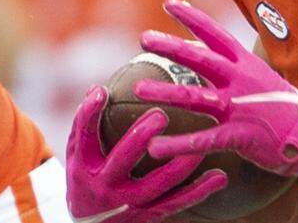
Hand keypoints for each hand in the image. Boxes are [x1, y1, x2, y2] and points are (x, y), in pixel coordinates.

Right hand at [65, 84, 227, 222]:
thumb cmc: (87, 175)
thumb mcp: (77, 153)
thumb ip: (85, 124)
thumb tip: (97, 87)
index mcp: (84, 165)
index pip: (84, 136)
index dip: (89, 113)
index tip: (103, 91)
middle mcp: (104, 185)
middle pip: (121, 160)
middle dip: (139, 138)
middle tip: (161, 115)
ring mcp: (126, 204)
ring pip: (155, 186)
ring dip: (179, 166)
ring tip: (199, 146)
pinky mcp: (147, 216)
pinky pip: (175, 203)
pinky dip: (198, 191)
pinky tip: (220, 176)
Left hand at [135, 0, 297, 180]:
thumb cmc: (285, 109)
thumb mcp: (261, 80)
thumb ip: (234, 70)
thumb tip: (208, 56)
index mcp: (246, 64)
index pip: (215, 34)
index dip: (192, 18)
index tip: (169, 3)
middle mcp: (241, 80)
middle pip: (201, 58)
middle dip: (172, 46)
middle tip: (145, 37)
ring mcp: (239, 107)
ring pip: (195, 96)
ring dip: (165, 93)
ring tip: (138, 89)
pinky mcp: (240, 135)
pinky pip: (203, 140)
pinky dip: (178, 144)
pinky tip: (156, 147)